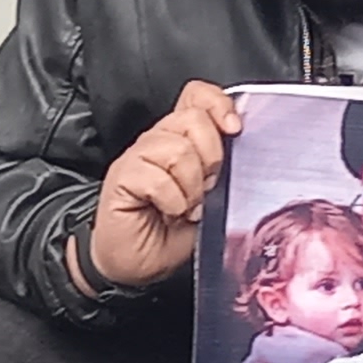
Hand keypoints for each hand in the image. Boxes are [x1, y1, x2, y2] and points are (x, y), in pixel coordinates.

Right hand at [85, 82, 243, 290]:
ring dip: (190, 187)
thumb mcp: (210, 201)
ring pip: (176, 148)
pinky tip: (169, 213)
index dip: (218, 104)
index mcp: (180, 139)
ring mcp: (137, 157)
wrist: (134, 266)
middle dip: (211, 158)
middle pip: (193, 118)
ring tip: (185, 206)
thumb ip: (222, 172)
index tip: (234, 129)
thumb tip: (240, 152)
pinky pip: (157, 178)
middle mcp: (157, 141)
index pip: (197, 96)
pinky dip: (172, 201)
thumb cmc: (169, 236)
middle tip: (206, 188)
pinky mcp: (122, 176)